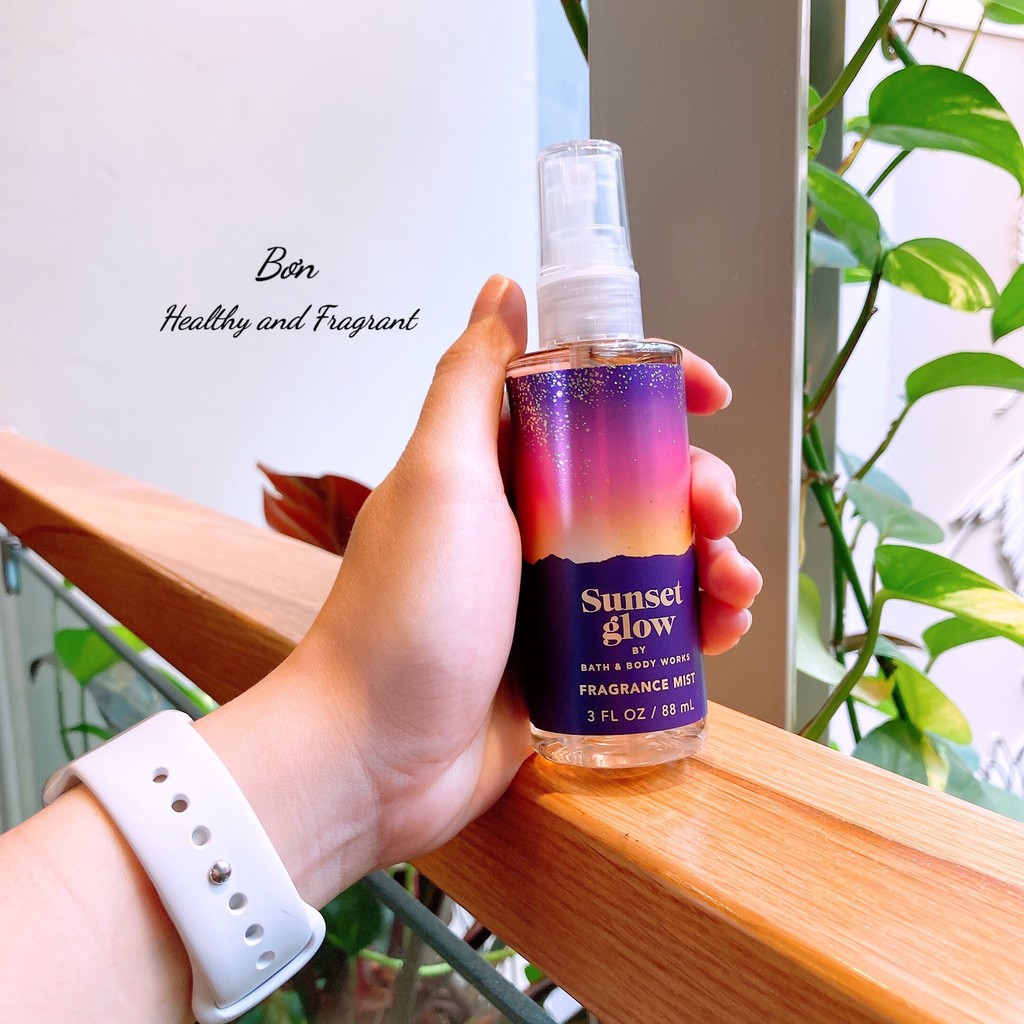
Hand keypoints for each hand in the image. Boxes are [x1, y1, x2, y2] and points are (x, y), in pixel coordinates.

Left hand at [290, 275, 760, 875]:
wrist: (376, 759)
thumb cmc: (405, 615)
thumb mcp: (441, 477)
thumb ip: (472, 381)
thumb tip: (504, 290)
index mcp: (496, 468)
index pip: (588, 404)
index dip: (653, 390)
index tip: (707, 395)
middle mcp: (525, 522)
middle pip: (636, 480)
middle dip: (694, 485)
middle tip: (714, 510)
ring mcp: (550, 594)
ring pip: (653, 554)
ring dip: (710, 557)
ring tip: (731, 583)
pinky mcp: (570, 657)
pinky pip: (647, 623)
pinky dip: (693, 620)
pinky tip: (721, 628)